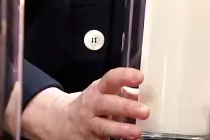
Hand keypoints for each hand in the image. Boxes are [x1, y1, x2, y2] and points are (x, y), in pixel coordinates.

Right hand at [22, 68, 149, 139]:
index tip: (140, 77)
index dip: (124, 76)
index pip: (111, 79)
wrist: (61, 120)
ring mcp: (88, 124)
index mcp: (98, 90)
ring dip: (121, 130)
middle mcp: (92, 106)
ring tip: (137, 132)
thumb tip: (148, 95)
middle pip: (108, 104)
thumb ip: (125, 94)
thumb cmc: (91, 105)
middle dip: (126, 107)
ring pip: (104, 127)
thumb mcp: (105, 94)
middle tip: (145, 111)